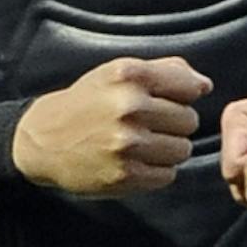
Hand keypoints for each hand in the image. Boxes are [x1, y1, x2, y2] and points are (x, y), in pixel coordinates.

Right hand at [12, 56, 210, 196]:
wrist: (42, 140)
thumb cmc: (87, 103)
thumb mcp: (118, 73)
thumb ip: (165, 71)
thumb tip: (204, 85)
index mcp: (128, 76)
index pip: (189, 87)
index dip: (182, 96)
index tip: (165, 100)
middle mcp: (128, 107)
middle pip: (189, 121)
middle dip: (175, 124)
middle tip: (148, 125)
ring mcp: (127, 143)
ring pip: (183, 150)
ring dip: (168, 150)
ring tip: (142, 144)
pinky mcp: (125, 175)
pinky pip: (168, 175)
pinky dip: (157, 171)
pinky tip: (135, 161)